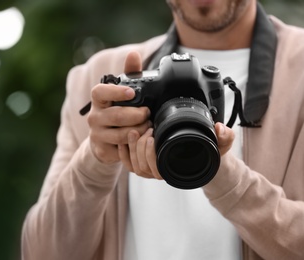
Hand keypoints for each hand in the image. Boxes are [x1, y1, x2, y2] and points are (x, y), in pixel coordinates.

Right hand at [87, 51, 150, 163]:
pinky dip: (134, 143)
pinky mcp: (102, 149)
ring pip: (120, 133)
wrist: (104, 140)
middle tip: (148, 113)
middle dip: (136, 115)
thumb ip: (129, 74)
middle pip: (116, 115)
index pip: (100, 92)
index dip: (115, 91)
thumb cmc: (116, 112)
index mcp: (98, 100)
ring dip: (138, 129)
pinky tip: (141, 139)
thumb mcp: (122, 94)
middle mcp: (94, 116)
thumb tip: (133, 54)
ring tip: (148, 126)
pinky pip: (121, 148)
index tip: (131, 92)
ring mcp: (96, 134)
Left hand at [119, 122, 234, 179]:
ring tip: (137, 130)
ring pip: (133, 166)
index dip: (150, 154)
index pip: (156, 171)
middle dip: (140, 147)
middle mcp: (162, 173)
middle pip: (141, 168)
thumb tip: (219, 128)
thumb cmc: (209, 152)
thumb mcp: (221, 144)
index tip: (153, 135)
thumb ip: (225, 136)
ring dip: (131, 148)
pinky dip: (123, 152)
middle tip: (147, 129)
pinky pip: (128, 164)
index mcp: (176, 170)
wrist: (204, 156)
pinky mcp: (144, 164)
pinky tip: (124, 139)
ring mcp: (152, 170)